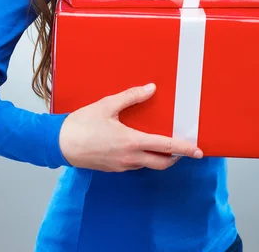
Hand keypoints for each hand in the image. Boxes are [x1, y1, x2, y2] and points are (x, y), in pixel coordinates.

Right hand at [58, 83, 202, 171]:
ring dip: (160, 157)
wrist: (60, 144)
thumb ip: (131, 97)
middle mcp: (130, 158)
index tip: (198, 151)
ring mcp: (122, 166)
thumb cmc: (82, 124)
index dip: (184, 149)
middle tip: (185, 148)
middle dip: (176, 157)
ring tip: (163, 143)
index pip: (166, 147)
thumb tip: (151, 88)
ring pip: (149, 164)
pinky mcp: (114, 168)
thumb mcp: (107, 105)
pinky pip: (136, 164)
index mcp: (132, 142)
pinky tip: (140, 144)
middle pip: (162, 163)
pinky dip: (145, 157)